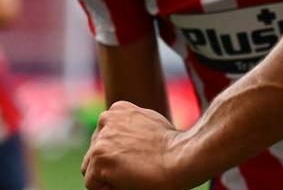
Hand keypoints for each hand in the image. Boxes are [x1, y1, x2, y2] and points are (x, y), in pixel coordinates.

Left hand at [82, 102, 196, 189]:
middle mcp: (106, 119)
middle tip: (139, 165)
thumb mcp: (151, 123)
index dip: (120, 154)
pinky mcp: (99, 158)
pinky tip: (131, 178)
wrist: (182, 158)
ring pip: (92, 170)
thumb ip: (130, 125)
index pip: (103, 141)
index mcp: (117, 109)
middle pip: (94, 155)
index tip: (140, 154)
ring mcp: (101, 139)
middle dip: (111, 165)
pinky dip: (110, 188)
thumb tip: (121, 135)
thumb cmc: (174, 147)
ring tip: (135, 171)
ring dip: (110, 176)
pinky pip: (93, 184)